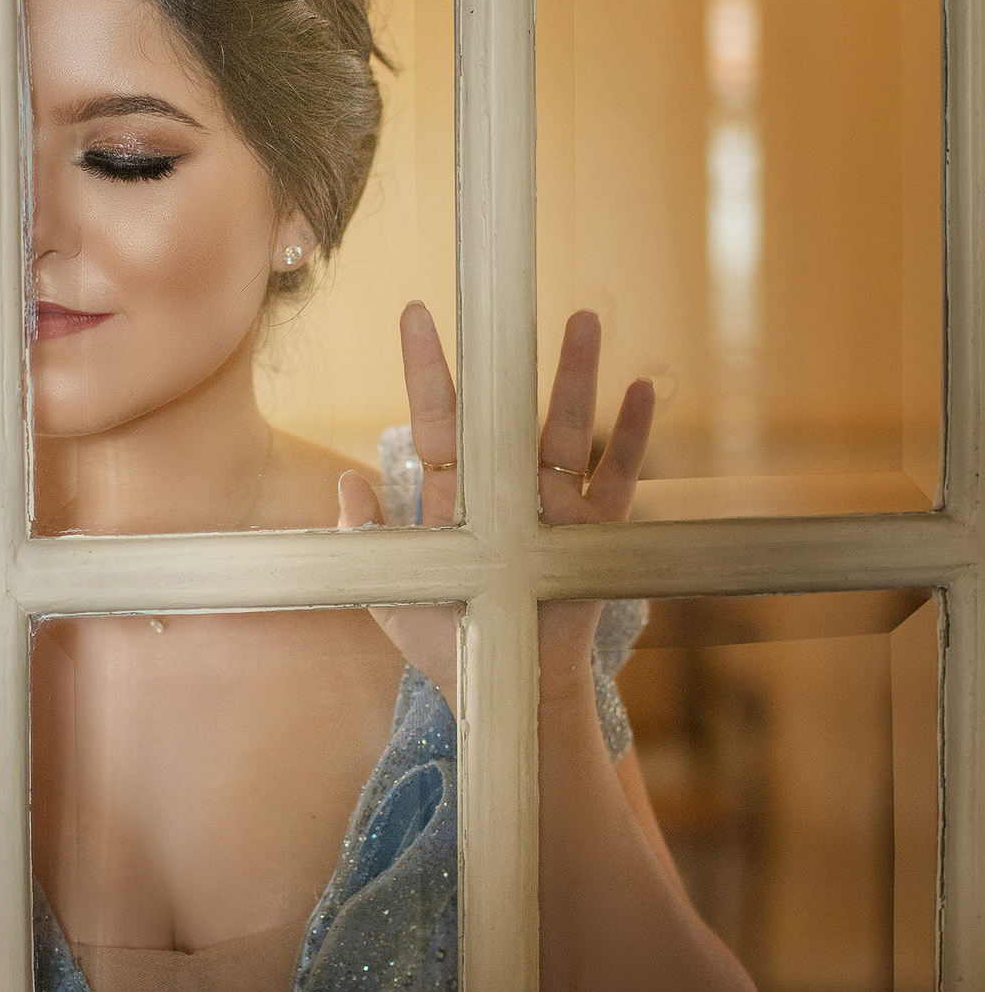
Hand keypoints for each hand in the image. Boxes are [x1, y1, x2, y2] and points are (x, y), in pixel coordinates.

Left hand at [337, 304, 653, 709]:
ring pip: (565, 429)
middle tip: (512, 300)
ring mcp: (553, 506)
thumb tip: (346, 484)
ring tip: (584, 323)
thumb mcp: (394, 597)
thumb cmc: (451, 646)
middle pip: (507, 410)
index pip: (437, 418)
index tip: (416, 314)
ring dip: (575, 378)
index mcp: (456, 496)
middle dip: (511, 357)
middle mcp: (506, 489)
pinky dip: (631, 438)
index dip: (426, 368)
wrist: (508, 691)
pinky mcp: (592, 534)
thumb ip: (369, 542)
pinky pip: (616, 479)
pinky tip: (643, 393)